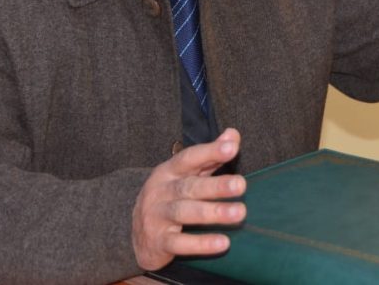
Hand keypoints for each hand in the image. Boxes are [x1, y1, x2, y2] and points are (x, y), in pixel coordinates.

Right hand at [132, 128, 245, 270]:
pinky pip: (180, 243)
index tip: (232, 147)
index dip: (210, 151)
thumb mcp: (185, 174)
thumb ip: (210, 156)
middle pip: (189, 186)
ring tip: (240, 213)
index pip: (189, 158)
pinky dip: (201, 243)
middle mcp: (161, 191)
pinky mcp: (159, 242)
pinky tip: (224, 243)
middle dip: (216, 185)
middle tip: (241, 185)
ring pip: (185, 213)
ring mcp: (157, 217)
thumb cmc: (170, 197)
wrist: (137, 235)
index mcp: (168, 171)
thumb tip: (233, 135)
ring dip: (213, 212)